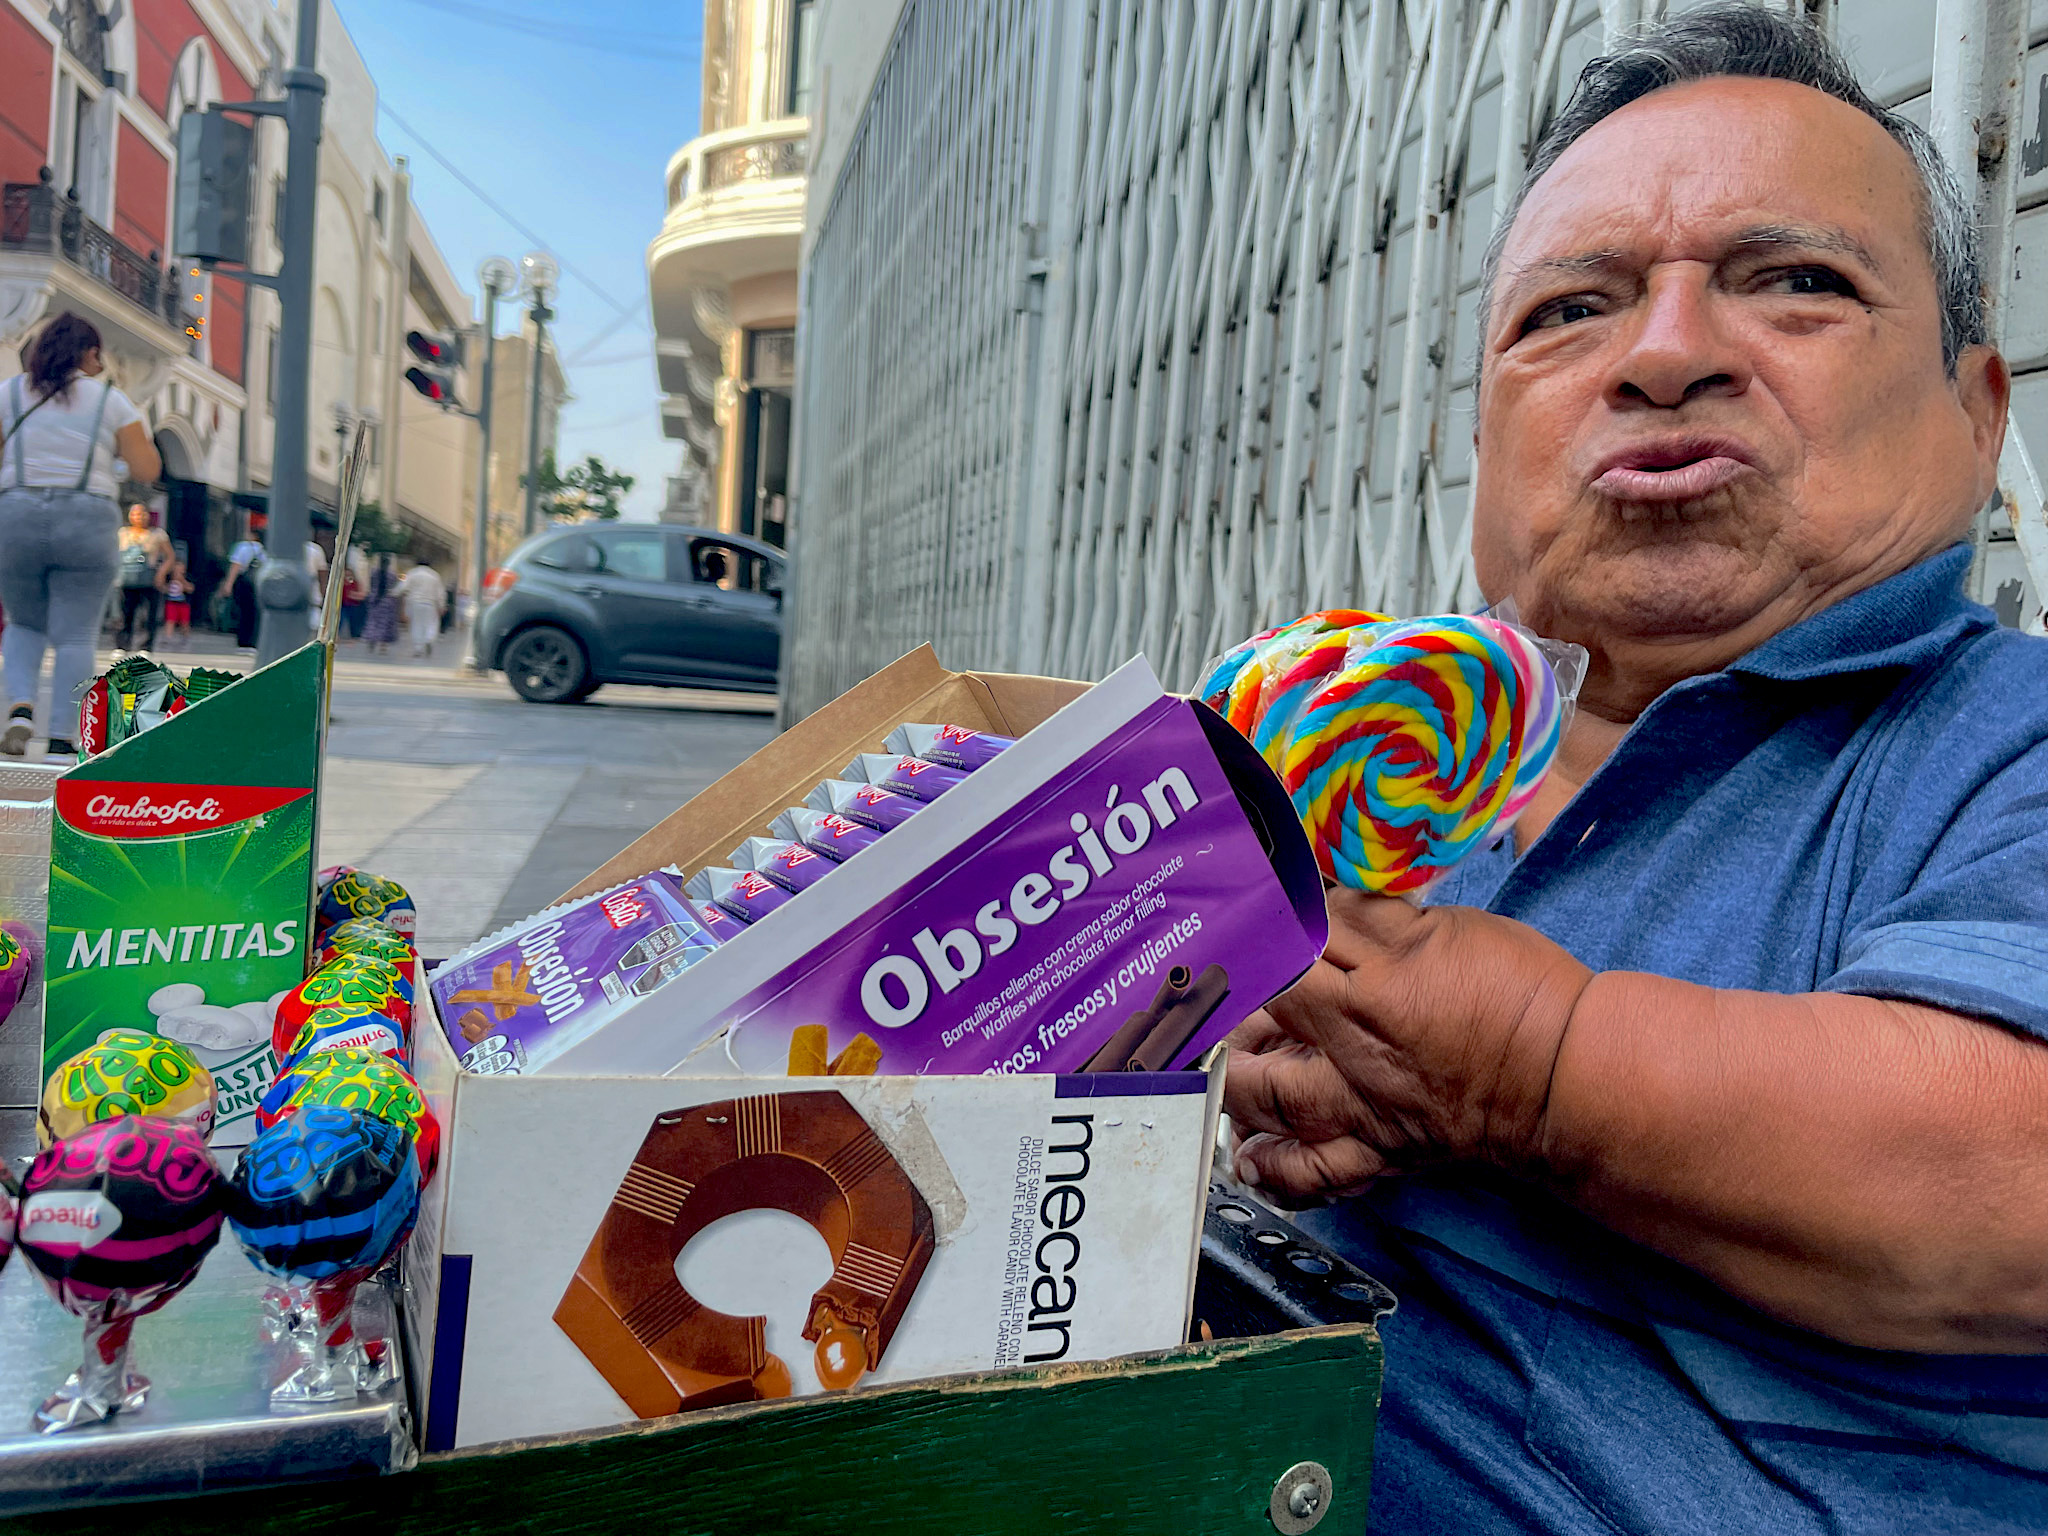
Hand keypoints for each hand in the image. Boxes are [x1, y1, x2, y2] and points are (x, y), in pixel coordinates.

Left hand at [1224, 889, 1591, 1199]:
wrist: (1569, 1077)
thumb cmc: (1523, 994)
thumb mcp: (1447, 928)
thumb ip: (1375, 918)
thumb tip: (1324, 899)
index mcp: (1376, 984)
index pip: (1289, 953)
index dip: (1254, 936)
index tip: (1232, 924)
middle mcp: (1356, 1051)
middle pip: (1259, 1028)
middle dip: (1226, 1006)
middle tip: (1210, 992)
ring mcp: (1363, 1109)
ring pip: (1269, 1100)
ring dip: (1233, 1079)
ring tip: (1214, 1062)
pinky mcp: (1382, 1151)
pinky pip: (1315, 1173)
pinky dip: (1275, 1171)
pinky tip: (1248, 1160)